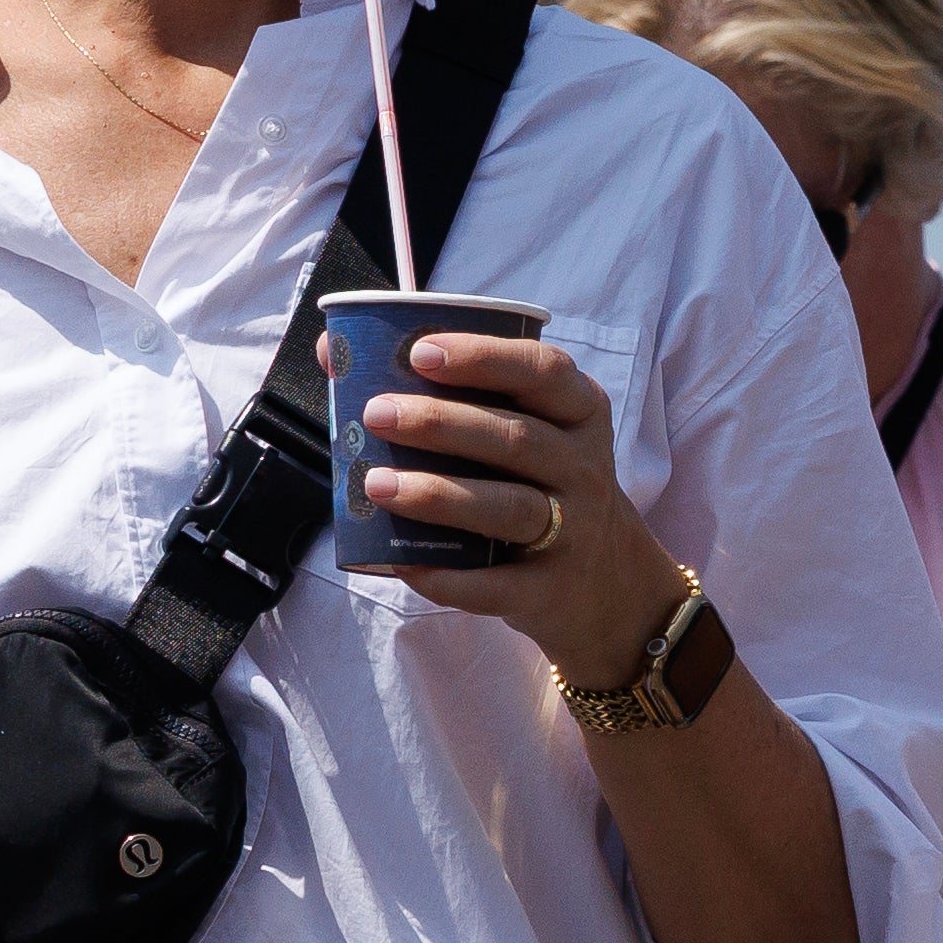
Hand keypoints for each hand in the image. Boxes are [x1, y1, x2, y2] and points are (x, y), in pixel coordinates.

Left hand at [346, 327, 686, 692]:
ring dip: (439, 495)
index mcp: (578, 413)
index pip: (544, 372)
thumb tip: (334, 354)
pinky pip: (497, 585)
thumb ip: (453, 393)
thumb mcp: (529, 433)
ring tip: (376, 484)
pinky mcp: (549, 590)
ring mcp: (573, 531)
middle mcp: (583, 468)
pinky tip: (405, 565)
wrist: (608, 583)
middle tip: (376, 413)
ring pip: (509, 508)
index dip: (484, 358)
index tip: (421, 352)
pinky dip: (450, 578)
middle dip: (442, 423)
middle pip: (516, 439)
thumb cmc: (540, 486)